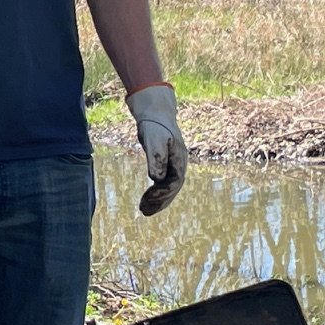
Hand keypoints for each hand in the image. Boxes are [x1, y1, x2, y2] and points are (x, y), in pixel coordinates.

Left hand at [125, 83, 187, 214]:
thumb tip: (156, 179)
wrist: (155, 113)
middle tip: (145, 211)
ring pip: (169, 188)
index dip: (163, 193)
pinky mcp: (165, 165)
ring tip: (145, 211)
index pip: (175, 182)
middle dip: (160, 201)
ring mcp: (173, 165)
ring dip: (158, 200)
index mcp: (180, 158)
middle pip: (173, 188)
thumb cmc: (154, 124)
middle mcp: (179, 163)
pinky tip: (147, 200)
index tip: (149, 199)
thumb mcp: (153, 140)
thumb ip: (156, 158)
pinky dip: (156, 193)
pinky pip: (163, 183)